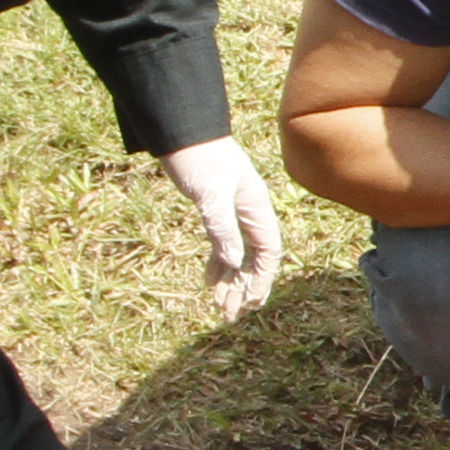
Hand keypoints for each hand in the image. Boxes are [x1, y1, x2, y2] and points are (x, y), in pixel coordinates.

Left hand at [162, 138, 284, 317]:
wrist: (182, 134)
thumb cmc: (200, 159)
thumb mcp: (211, 194)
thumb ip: (222, 227)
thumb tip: (233, 260)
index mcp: (257, 209)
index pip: (267, 252)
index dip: (261, 278)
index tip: (251, 302)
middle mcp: (248, 214)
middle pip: (251, 259)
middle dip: (243, 288)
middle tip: (231, 315)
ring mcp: (232, 213)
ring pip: (235, 255)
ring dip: (228, 281)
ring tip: (220, 307)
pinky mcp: (214, 211)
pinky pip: (220, 245)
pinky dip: (215, 265)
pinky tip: (208, 282)